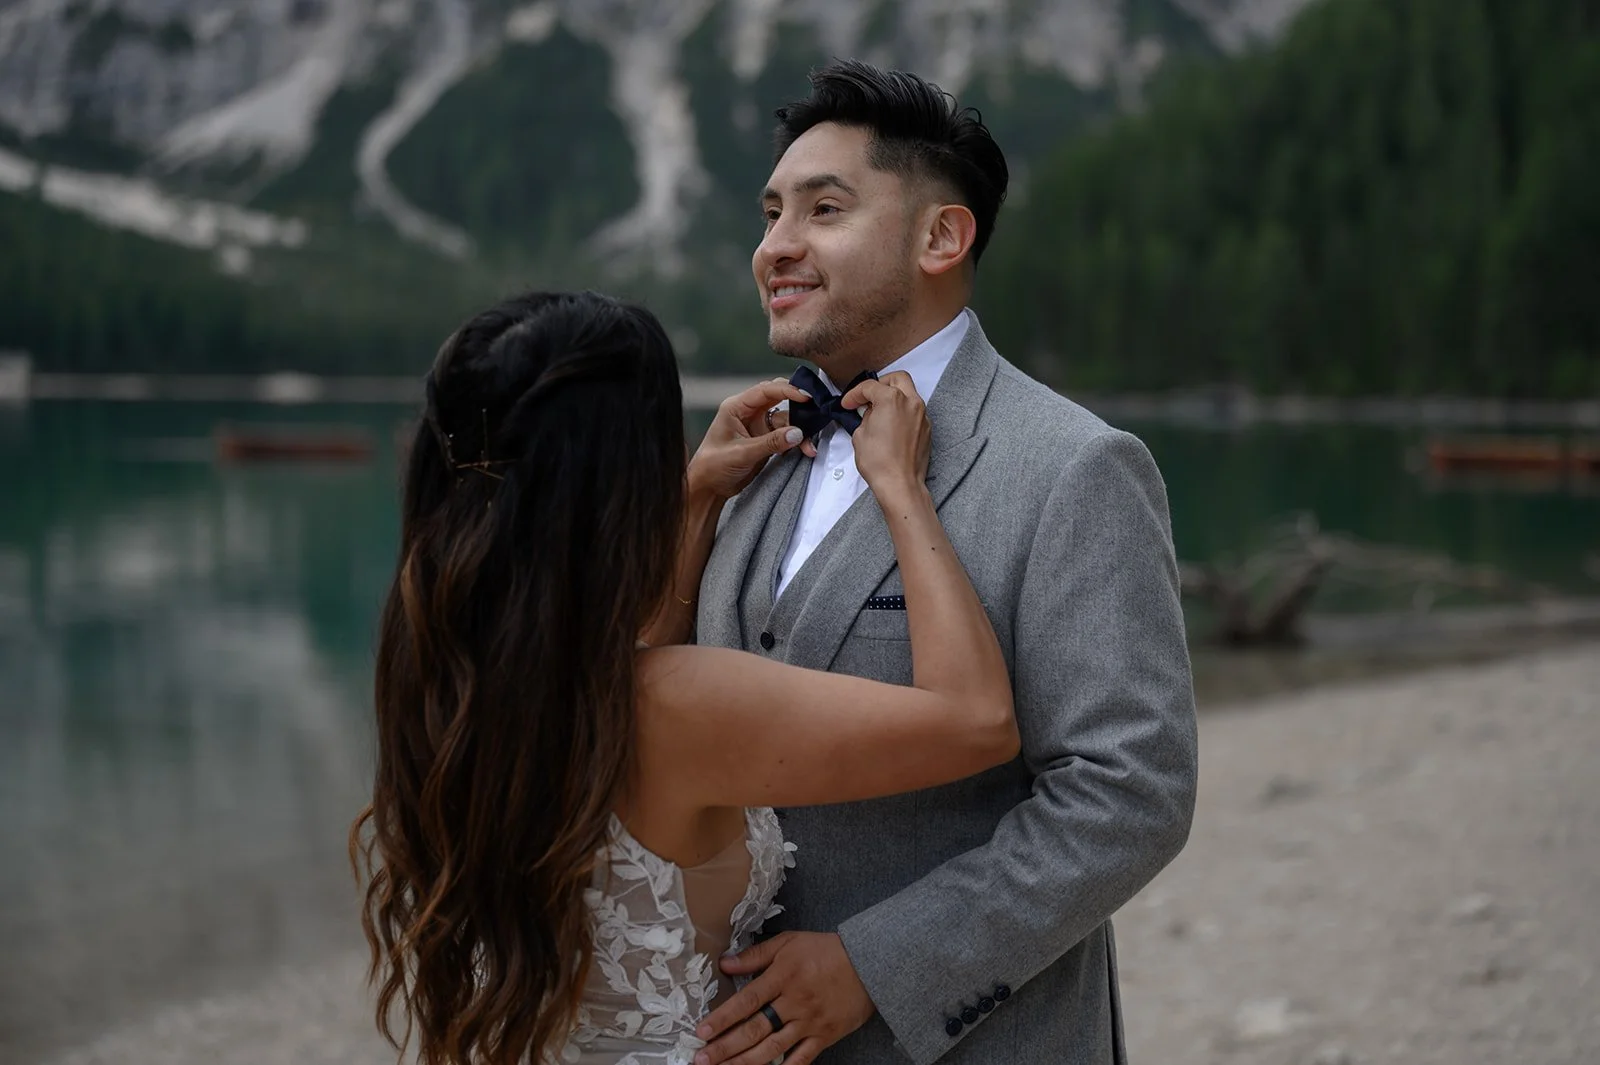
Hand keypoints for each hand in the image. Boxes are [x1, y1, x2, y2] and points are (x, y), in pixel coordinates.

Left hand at [688, 378, 810, 498]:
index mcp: (736, 407)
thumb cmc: (713, 466)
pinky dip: (796, 441)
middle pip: (778, 399)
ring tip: (808, 446)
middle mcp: (748, 412)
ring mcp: (758, 426)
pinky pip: (786, 434)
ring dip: (799, 430)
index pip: (765, 390)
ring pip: (786, 419)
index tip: (806, 396)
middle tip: (815, 411)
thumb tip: (797, 433)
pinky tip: (805, 449)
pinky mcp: (765, 439)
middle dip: (798, 405)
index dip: (787, 391)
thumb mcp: (742, 453)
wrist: (709, 487)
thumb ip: (770, 443)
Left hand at [693, 932, 874, 1064]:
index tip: (701, 1032)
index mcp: (783, 976)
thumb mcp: (788, 942)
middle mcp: (793, 1002)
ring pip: (773, 1049)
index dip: (722, 1018)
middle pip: (754, 1030)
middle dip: (725, 1048)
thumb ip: (755, 955)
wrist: (868, 963)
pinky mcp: (824, 1036)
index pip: (746, 1001)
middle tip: (701, 1060)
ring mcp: (809, 1022)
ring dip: (745, 1063)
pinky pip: (802, 1059)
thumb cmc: (825, 950)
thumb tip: (724, 963)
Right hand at [841, 371, 930, 493]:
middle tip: (868, 397)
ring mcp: (922, 415)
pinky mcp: (926, 429)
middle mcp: (911, 402)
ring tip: (879, 412)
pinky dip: (903, 412)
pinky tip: (891, 425)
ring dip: (894, 397)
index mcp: (892, 399)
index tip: (849, 403)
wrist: (900, 484)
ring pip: (909, 393)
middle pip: (897, 378)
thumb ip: (866, 417)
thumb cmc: (880, 462)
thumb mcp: (860, 434)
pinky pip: (914, 411)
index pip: (870, 387)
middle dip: (881, 384)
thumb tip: (870, 414)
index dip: (855, 394)